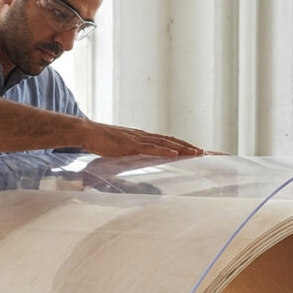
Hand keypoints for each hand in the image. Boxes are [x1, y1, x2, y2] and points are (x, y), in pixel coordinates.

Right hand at [81, 120, 203, 157]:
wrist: (87, 132)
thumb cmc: (101, 141)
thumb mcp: (120, 149)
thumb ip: (130, 154)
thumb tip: (137, 160)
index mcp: (143, 137)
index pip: (168, 141)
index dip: (183, 145)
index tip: (196, 150)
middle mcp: (144, 136)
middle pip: (172, 140)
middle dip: (190, 146)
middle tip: (206, 152)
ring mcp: (138, 139)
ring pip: (166, 143)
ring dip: (183, 148)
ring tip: (198, 152)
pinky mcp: (131, 145)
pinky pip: (151, 148)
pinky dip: (164, 150)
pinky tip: (175, 153)